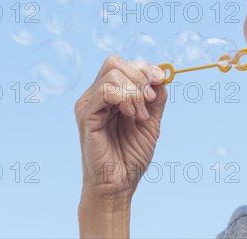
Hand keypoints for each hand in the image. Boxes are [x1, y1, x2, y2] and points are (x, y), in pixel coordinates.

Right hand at [75, 56, 167, 201]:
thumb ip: (155, 97)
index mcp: (110, 94)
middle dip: (139, 76)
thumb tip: (160, 76)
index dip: (144, 67)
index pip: (123, 64)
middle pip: (114, 62)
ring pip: (112, 73)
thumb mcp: (151, 121)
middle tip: (149, 100)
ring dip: (135, 91)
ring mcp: (89, 104)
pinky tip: (131, 115)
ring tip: (140, 115)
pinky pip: (105, 91)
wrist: (119, 185)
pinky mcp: (86, 115)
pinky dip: (125, 98)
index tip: (160, 80)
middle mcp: (96, 95)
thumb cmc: (131, 156)